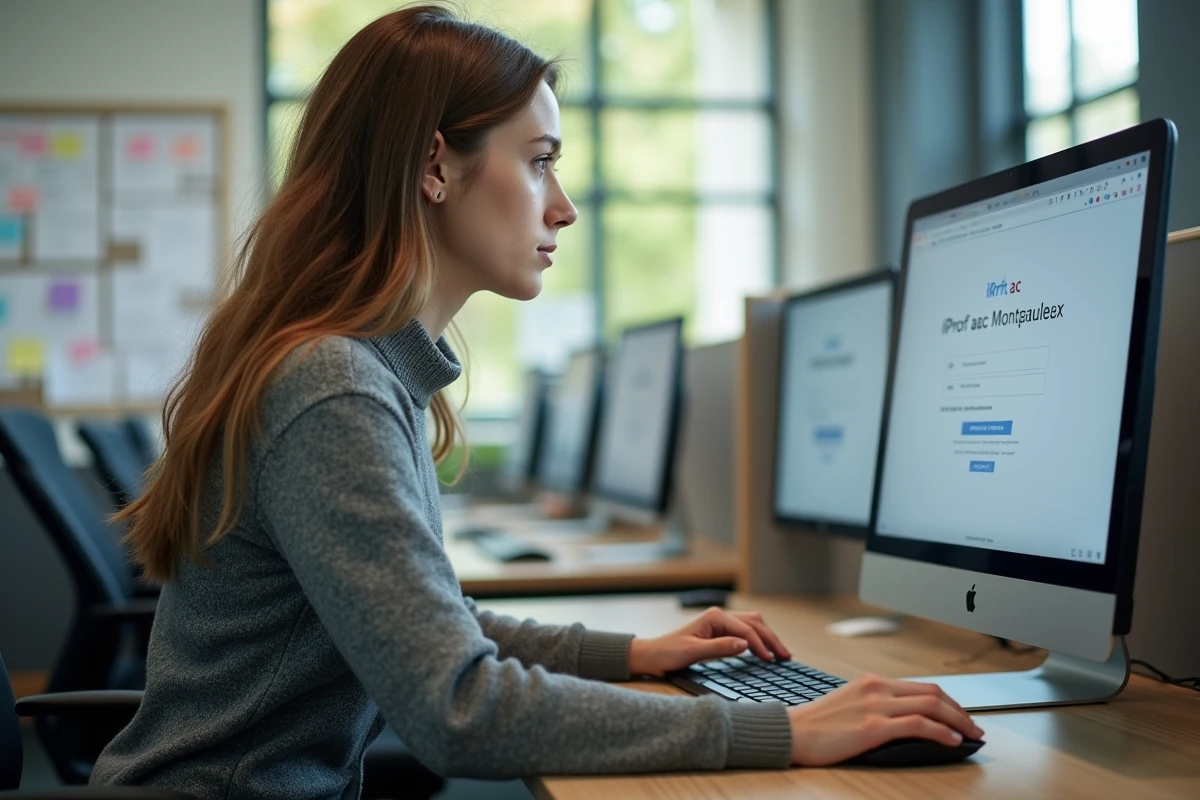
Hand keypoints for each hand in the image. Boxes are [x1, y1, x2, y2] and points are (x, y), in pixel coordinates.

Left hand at [628, 606, 791, 676]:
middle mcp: (719, 616)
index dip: (761, 646)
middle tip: (786, 657)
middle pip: (755, 624)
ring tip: (782, 653)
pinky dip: (759, 639)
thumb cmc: (669, 653)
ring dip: (768, 637)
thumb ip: (720, 648)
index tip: (771, 661)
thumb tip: (746, 645)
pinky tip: (765, 650)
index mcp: (714, 617)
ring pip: (753, 625)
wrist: (652, 655)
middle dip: (772, 639)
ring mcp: (720, 622)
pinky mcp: (719, 631)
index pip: (746, 631)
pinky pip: (745, 631)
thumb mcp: (693, 652)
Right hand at [787, 675, 984, 765]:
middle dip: (959, 710)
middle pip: (932, 692)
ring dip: (958, 720)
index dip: (948, 701)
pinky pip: (917, 725)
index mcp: (871, 682)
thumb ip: (875, 705)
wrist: (790, 732)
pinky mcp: (872, 727)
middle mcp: (876, 689)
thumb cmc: (816, 725)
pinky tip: (952, 741)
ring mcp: (875, 706)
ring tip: (971, 735)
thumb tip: (904, 719)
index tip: (960, 715)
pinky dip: (941, 732)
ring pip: (930, 705)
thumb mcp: (849, 704)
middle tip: (974, 726)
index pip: (921, 686)